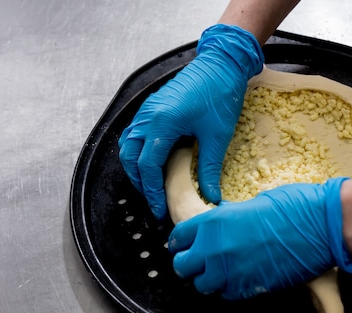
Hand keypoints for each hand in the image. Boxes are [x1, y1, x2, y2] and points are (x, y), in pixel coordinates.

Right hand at [118, 24, 263, 218]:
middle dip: (141, 182)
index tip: (160, 208)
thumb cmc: (220, 94)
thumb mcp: (217, 136)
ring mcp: (148, 110)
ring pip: (129, 145)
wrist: (222, 64)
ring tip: (153, 185)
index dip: (152, 190)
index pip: (147, 165)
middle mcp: (148, 116)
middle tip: (155, 200)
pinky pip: (136, 133)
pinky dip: (140, 151)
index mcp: (162, 122)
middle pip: (131, 157)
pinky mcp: (153, 107)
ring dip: (137, 167)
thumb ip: (209, 168)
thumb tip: (210, 195)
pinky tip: (156, 161)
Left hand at [168, 177, 351, 299]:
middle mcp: (216, 248)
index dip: (181, 242)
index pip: (178, 238)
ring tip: (224, 271)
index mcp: (214, 221)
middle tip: (202, 261)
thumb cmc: (293, 208)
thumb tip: (223, 223)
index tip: (185, 245)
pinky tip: (242, 277)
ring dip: (210, 279)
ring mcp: (231, 271)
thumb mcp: (252, 204)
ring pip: (202, 285)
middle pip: (183, 266)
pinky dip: (230, 289)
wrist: (320, 226)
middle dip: (191, 264)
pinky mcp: (249, 288)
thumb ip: (230, 218)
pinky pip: (226, 294)